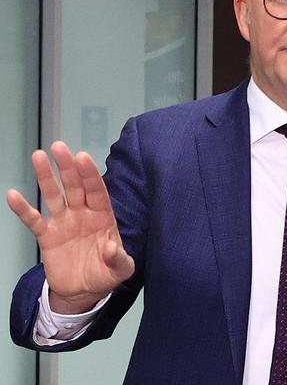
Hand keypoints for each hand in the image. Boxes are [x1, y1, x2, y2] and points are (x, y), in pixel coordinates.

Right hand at [6, 141, 133, 313]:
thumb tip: (112, 248)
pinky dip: (23, 208)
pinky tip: (13, 194)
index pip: (97, 191)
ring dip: (46, 177)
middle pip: (75, 186)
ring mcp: (64, 222)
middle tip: (59, 147)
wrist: (84, 292)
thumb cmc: (106, 273)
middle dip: (68, 167)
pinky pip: (33, 220)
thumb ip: (120, 260)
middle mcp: (83, 214)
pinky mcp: (47, 236)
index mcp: (103, 216)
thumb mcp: (120, 270)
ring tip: (38, 156)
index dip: (90, 175)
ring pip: (54, 195)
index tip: (83, 157)